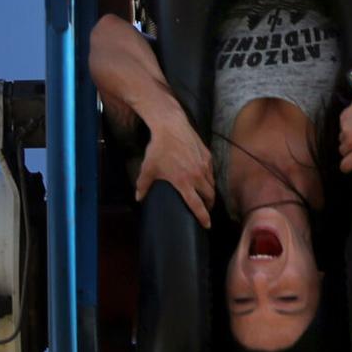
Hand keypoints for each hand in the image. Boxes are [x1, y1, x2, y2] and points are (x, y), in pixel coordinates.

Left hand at [136, 110, 214, 226]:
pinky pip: (211, 171)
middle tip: (206, 209)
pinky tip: (204, 177)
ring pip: (212, 184)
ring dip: (210, 192)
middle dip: (209, 205)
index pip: (197, 205)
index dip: (203, 217)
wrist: (171, 126)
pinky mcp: (208, 156)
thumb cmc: (158, 149)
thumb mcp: (148, 169)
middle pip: (210, 196)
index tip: (207, 225)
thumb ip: (143, 185)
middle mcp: (197, 176)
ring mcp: (204, 165)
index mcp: (184, 182)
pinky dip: (209, 177)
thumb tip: (138, 198)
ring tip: (206, 195)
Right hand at [339, 85, 351, 174]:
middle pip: (343, 151)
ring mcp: (346, 125)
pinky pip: (342, 125)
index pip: (345, 166)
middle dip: (350, 151)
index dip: (348, 167)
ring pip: (342, 138)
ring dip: (348, 138)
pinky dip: (348, 125)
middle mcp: (351, 138)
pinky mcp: (344, 114)